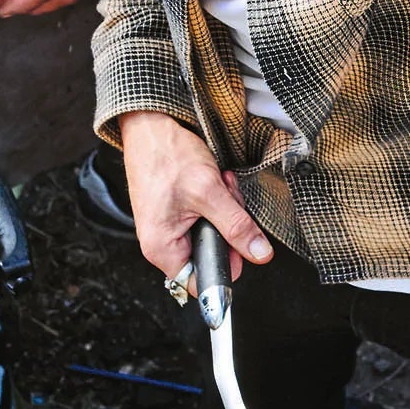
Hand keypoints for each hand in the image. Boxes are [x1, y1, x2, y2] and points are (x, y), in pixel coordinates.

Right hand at [118, 112, 272, 281]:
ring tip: (217, 184)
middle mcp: (161, 243)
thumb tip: (259, 253)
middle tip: (227, 200)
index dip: (226, 266)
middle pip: (210, 255)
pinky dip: (215, 201)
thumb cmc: (166, 155)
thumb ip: (237, 226)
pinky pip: (205, 217)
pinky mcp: (175, 213)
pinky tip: (212, 182)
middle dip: (228, 228)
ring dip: (224, 209)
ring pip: (212, 233)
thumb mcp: (209, 192)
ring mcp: (168, 227)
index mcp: (162, 248)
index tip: (240, 243)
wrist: (150, 126)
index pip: (201, 282)